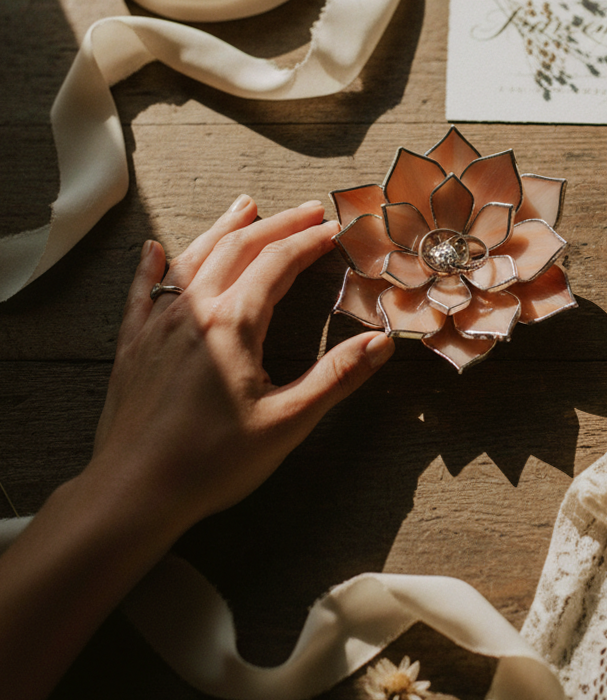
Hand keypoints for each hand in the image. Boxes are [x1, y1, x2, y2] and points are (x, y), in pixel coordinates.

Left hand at [92, 195, 393, 533]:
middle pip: (238, 249)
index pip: (277, 264)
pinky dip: (151, 266)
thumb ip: (335, 378)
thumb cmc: (211, 463)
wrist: (134, 492)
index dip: (309, 241)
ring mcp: (157, 327)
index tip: (334, 229)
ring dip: (223, 230)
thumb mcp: (286, 423)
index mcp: (233, 325)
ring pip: (192, 260)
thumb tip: (381, 343)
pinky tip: (153, 250)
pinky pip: (141, 293)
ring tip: (244, 208)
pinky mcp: (132, 348)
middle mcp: (193, 313)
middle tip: (308, 210)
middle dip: (277, 225)